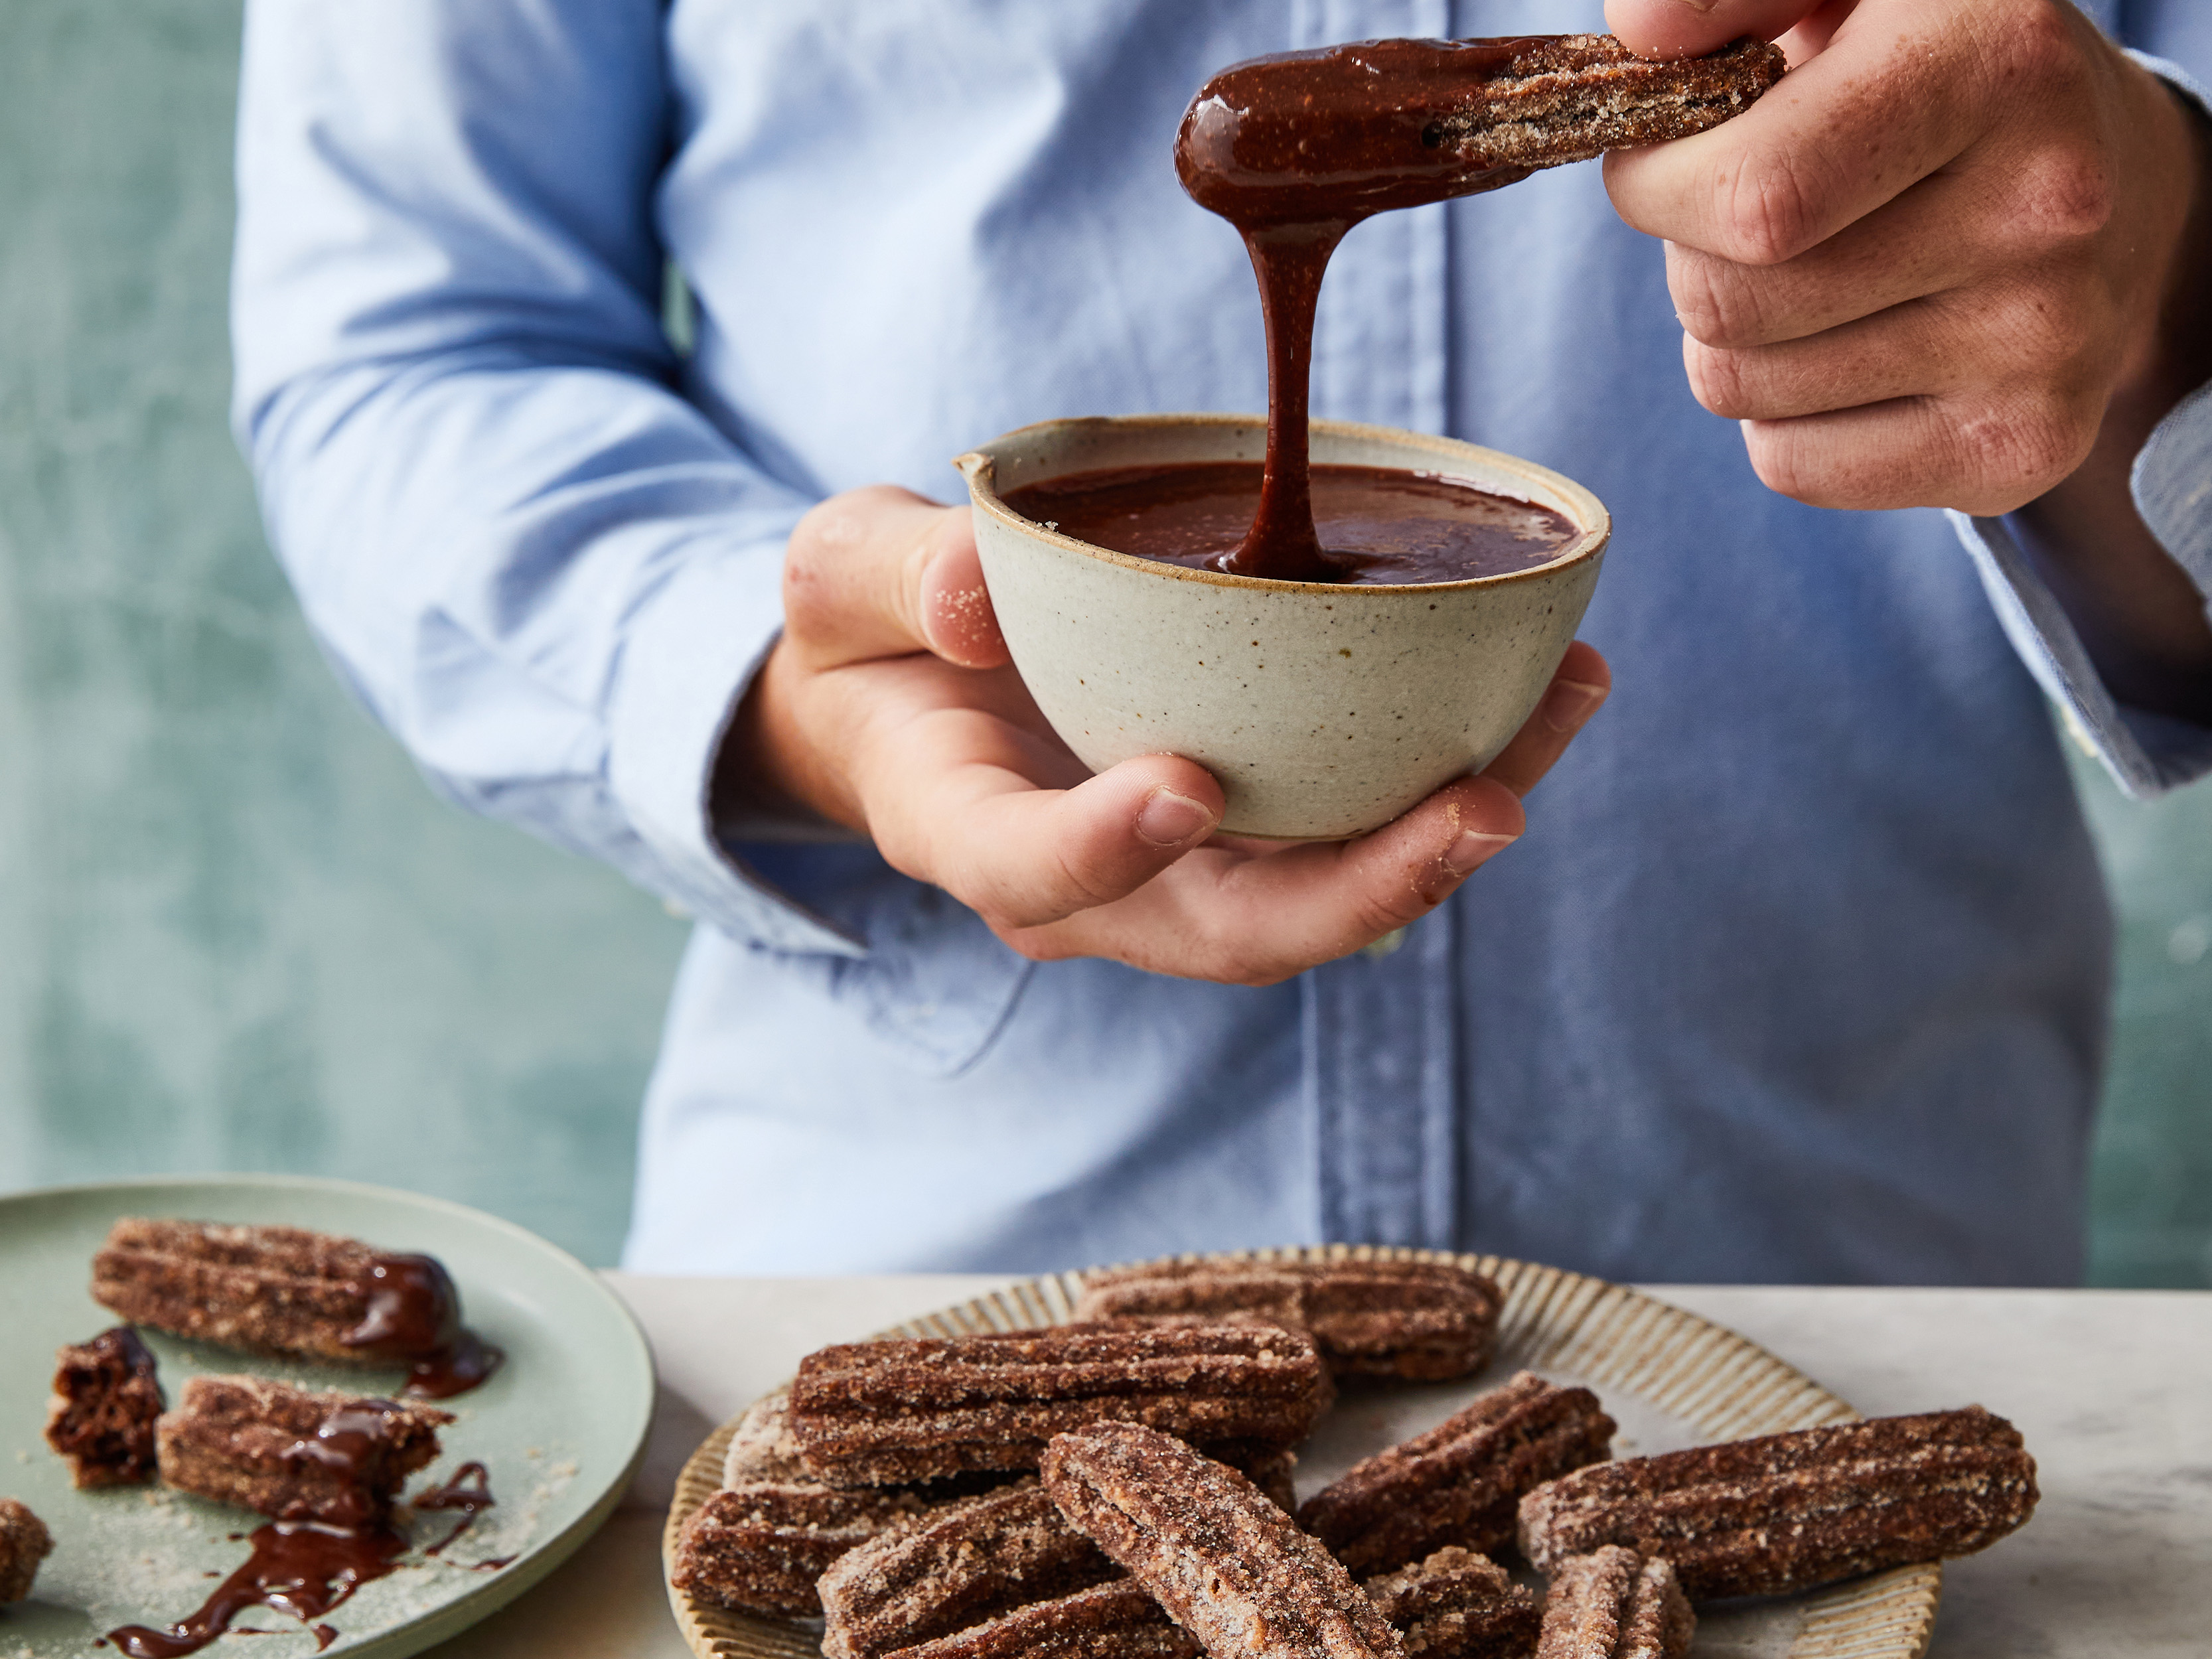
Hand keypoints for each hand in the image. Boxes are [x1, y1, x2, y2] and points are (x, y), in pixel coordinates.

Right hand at [724, 486, 1610, 984]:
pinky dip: (1452, 774)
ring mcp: (1176, 872)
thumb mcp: (840, 577)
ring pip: (1320, 894)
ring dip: (1449, 830)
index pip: (1026, 872)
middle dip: (1361, 891)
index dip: (1102, 851)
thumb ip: (892, 574)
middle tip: (1481, 808)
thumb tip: (974, 595)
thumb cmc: (874, 636)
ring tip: (1563, 704)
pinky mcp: (1247, 831)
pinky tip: (1548, 686)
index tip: (1182, 788)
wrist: (908, 693)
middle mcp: (1087, 886)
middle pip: (1229, 933)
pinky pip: (1355, 830)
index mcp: (962, 825)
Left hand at [1604, 0, 2211, 716]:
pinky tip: (1856, 349)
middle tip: (1758, 217)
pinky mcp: (2020, 450)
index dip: (1657, 187)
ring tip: (1818, 275)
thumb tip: (1641, 32)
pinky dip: (1783, 418)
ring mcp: (2044, 342)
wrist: (2117, 194)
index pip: (1750, 195)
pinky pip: (1789, 465)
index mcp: (1998, 62)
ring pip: (1739, 388)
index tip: (1665, 160)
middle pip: (1724, 302)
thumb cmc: (1934, 78)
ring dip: (1733, 340)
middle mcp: (2044, 205)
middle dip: (1692, 260)